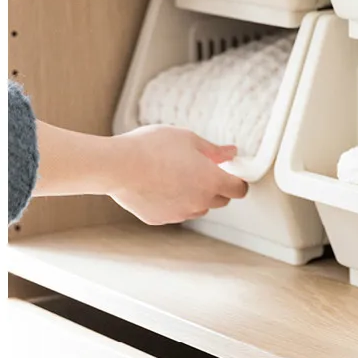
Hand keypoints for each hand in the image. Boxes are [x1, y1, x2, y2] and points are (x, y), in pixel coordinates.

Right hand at [107, 126, 248, 224]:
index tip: (230, 172)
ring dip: (195, 195)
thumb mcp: (188, 139)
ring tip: (175, 174)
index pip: (239, 190)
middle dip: (215, 186)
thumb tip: (232, 152)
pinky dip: (173, 201)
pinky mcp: (160, 219)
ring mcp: (179, 214)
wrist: (118, 165)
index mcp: (211, 181)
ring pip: (197, 207)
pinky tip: (158, 184)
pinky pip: (174, 211)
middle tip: (200, 168)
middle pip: (220, 200)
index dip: (237, 180)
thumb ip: (214, 150)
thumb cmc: (153, 147)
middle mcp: (199, 202)